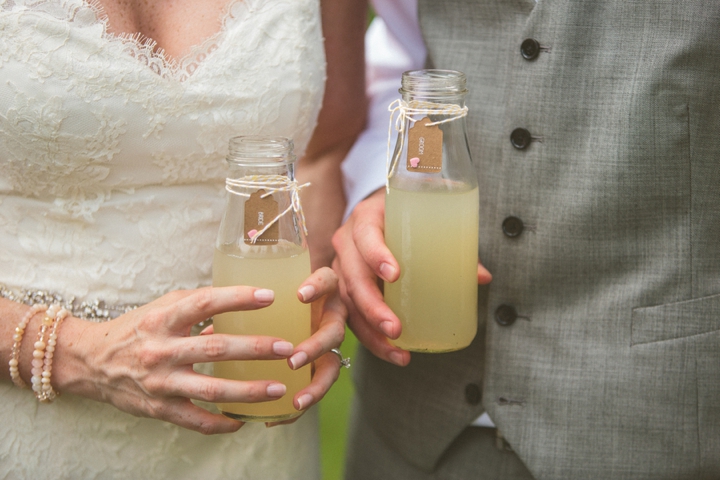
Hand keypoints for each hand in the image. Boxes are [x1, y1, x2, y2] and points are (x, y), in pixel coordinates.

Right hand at [53, 286, 296, 434]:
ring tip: (279, 388)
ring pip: (211, 388)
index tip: (270, 297)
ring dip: (248, 390)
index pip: (205, 303)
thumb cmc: (137, 329)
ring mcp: (160, 381)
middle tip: (287, 348)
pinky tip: (243, 420)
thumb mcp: (163, 308)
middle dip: (255, 349)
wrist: (91, 361)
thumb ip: (198, 305)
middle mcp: (161, 349)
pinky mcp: (158, 408)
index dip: (238, 298)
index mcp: (164, 318)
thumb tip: (242, 303)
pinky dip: (220, 423)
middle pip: (216, 348)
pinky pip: (195, 420)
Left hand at [198, 268, 347, 426]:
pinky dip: (301, 401)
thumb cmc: (281, 295)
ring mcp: (330, 343)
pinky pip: (318, 386)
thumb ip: (249, 302)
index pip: (327, 281)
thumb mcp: (272, 292)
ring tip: (296, 400)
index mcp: (321, 292)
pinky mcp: (325, 364)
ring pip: (333, 365)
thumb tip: (205, 332)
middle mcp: (331, 317)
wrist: (306, 300)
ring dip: (315, 385)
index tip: (299, 296)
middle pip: (335, 331)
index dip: (317, 287)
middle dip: (316, 346)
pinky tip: (281, 416)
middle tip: (292, 359)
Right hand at [331, 189, 491, 365]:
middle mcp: (347, 242)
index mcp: (366, 218)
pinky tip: (391, 352)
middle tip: (396, 328)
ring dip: (370, 331)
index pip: (366, 235)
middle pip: (353, 277)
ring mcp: (342, 267)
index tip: (395, 275)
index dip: (376, 255)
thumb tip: (482, 277)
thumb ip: (452, 242)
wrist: (378, 212)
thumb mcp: (424, 219)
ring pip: (348, 302)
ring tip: (397, 351)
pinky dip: (369, 337)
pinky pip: (351, 314)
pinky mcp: (345, 287)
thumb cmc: (405, 214)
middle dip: (373, 307)